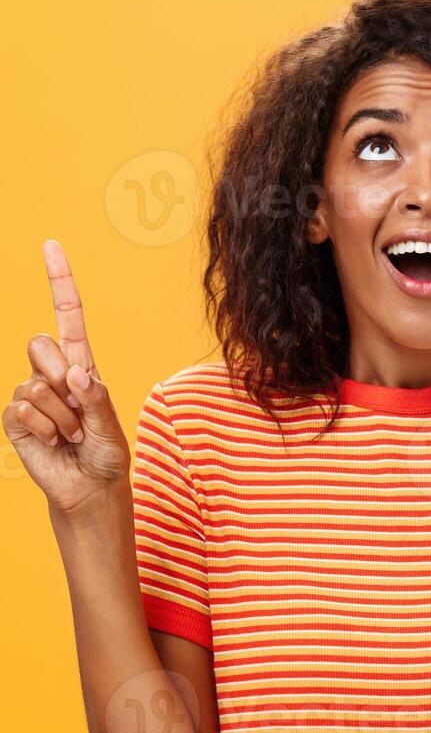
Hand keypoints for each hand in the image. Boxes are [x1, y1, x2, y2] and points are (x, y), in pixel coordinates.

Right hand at [4, 240, 128, 515]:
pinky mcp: (15, 418)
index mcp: (82, 364)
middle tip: (78, 410)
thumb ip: (97, 400)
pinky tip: (54, 442)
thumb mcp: (112, 427)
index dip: (59, 281)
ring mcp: (32, 394)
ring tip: (72, 434)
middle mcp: (54, 373)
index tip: (51, 245)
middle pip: (40, 344)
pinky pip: (23, 410)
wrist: (88, 488)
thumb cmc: (106, 455)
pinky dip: (44, 429)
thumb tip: (75, 374)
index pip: (68, 315)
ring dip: (61, 416)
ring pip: (36, 385)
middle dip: (60, 375)